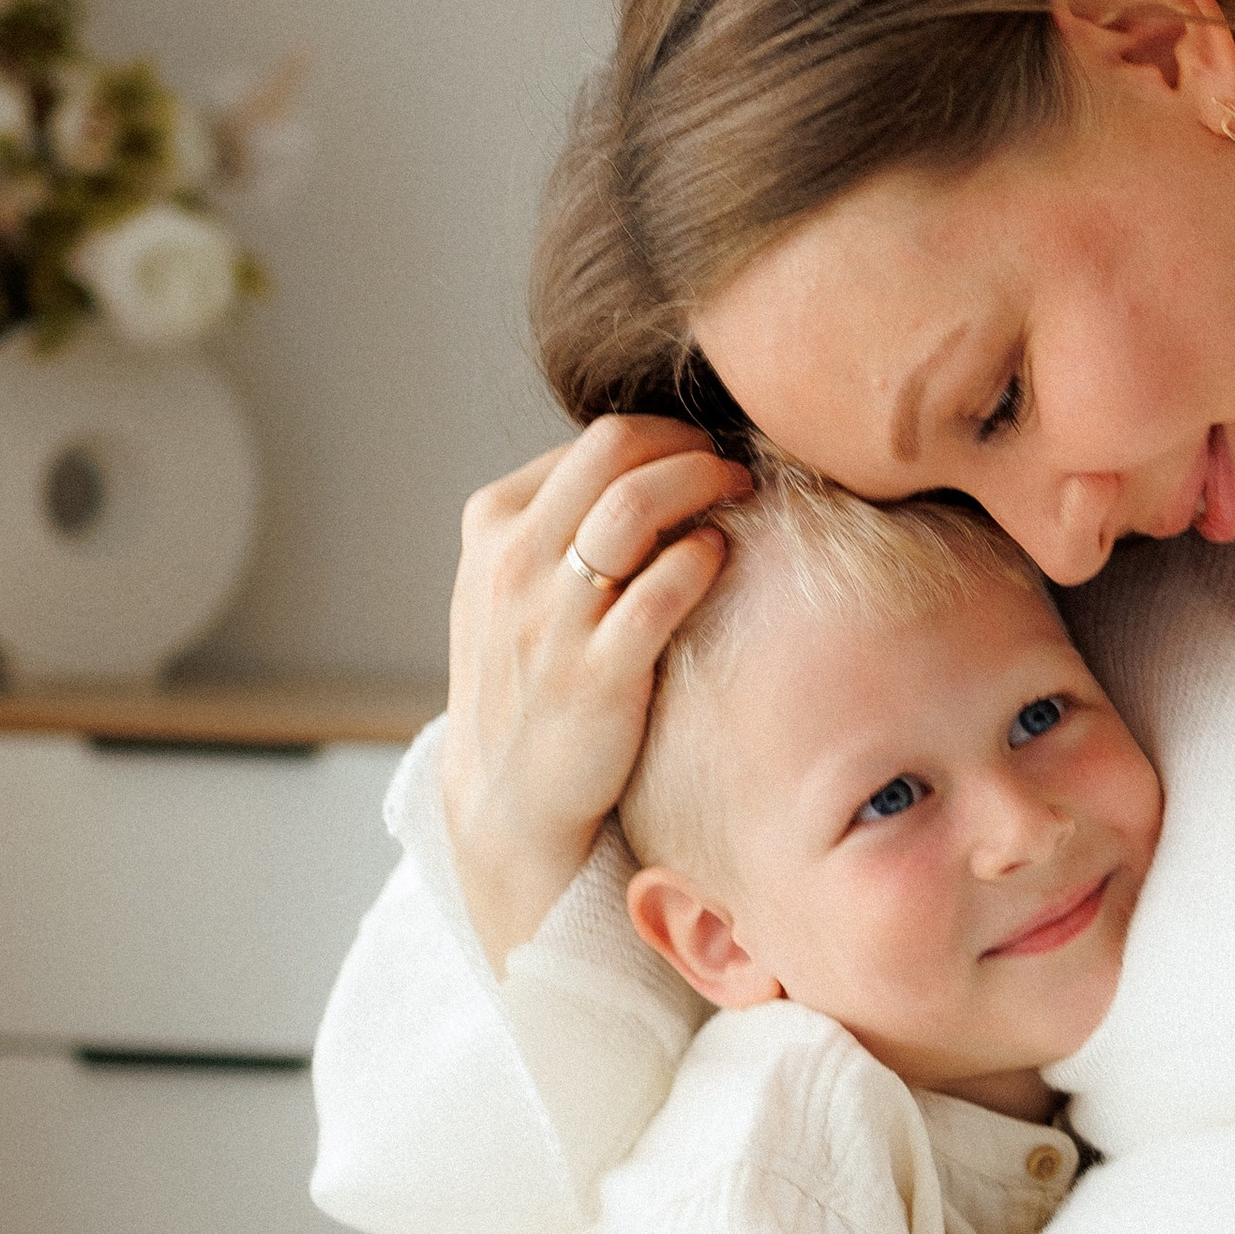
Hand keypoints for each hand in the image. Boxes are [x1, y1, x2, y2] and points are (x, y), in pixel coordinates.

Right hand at [441, 416, 751, 964]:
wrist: (510, 796)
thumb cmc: (532, 675)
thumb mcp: (515, 584)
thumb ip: (563, 518)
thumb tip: (653, 454)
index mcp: (493, 524)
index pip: (594, 441)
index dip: (667, 437)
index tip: (705, 455)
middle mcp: (514, 562)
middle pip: (615, 452)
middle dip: (690, 445)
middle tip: (733, 465)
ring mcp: (551, 619)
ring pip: (634, 505)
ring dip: (703, 482)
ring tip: (742, 493)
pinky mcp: (596, 676)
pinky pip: (660, 591)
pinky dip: (702, 558)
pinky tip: (722, 556)